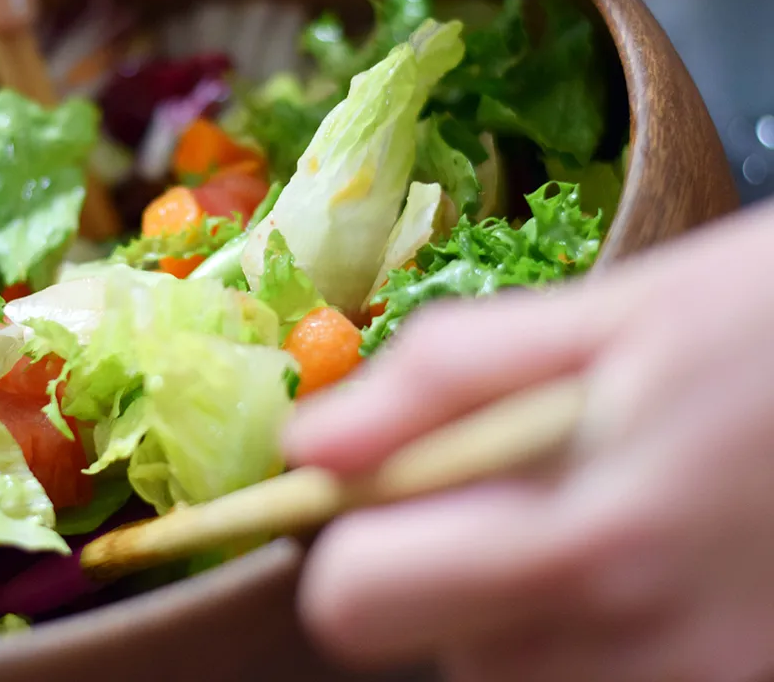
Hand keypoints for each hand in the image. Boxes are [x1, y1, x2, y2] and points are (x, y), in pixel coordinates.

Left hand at [283, 200, 773, 681]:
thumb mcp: (618, 314)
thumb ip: (447, 380)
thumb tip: (310, 447)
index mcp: (591, 541)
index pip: (359, 607)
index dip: (351, 539)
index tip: (390, 482)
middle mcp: (644, 650)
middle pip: (435, 652)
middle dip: (444, 569)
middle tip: (522, 479)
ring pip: (515, 677)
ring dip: (519, 605)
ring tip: (601, 508)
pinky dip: (592, 633)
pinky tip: (649, 560)